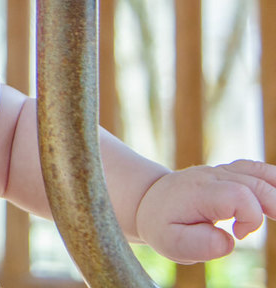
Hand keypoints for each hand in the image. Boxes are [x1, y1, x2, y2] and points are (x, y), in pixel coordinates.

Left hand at [136, 159, 275, 263]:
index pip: (237, 194)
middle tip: (269, 225)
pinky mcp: (227, 173)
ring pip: (259, 171)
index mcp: (199, 192)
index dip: (251, 217)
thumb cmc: (163, 225)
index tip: (239, 234)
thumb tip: (230, 241)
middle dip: (273, 205)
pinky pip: (256, 169)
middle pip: (255, 182)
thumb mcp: (171, 242)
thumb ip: (200, 245)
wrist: (150, 202)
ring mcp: (220, 172)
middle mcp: (211, 176)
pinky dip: (272, 182)